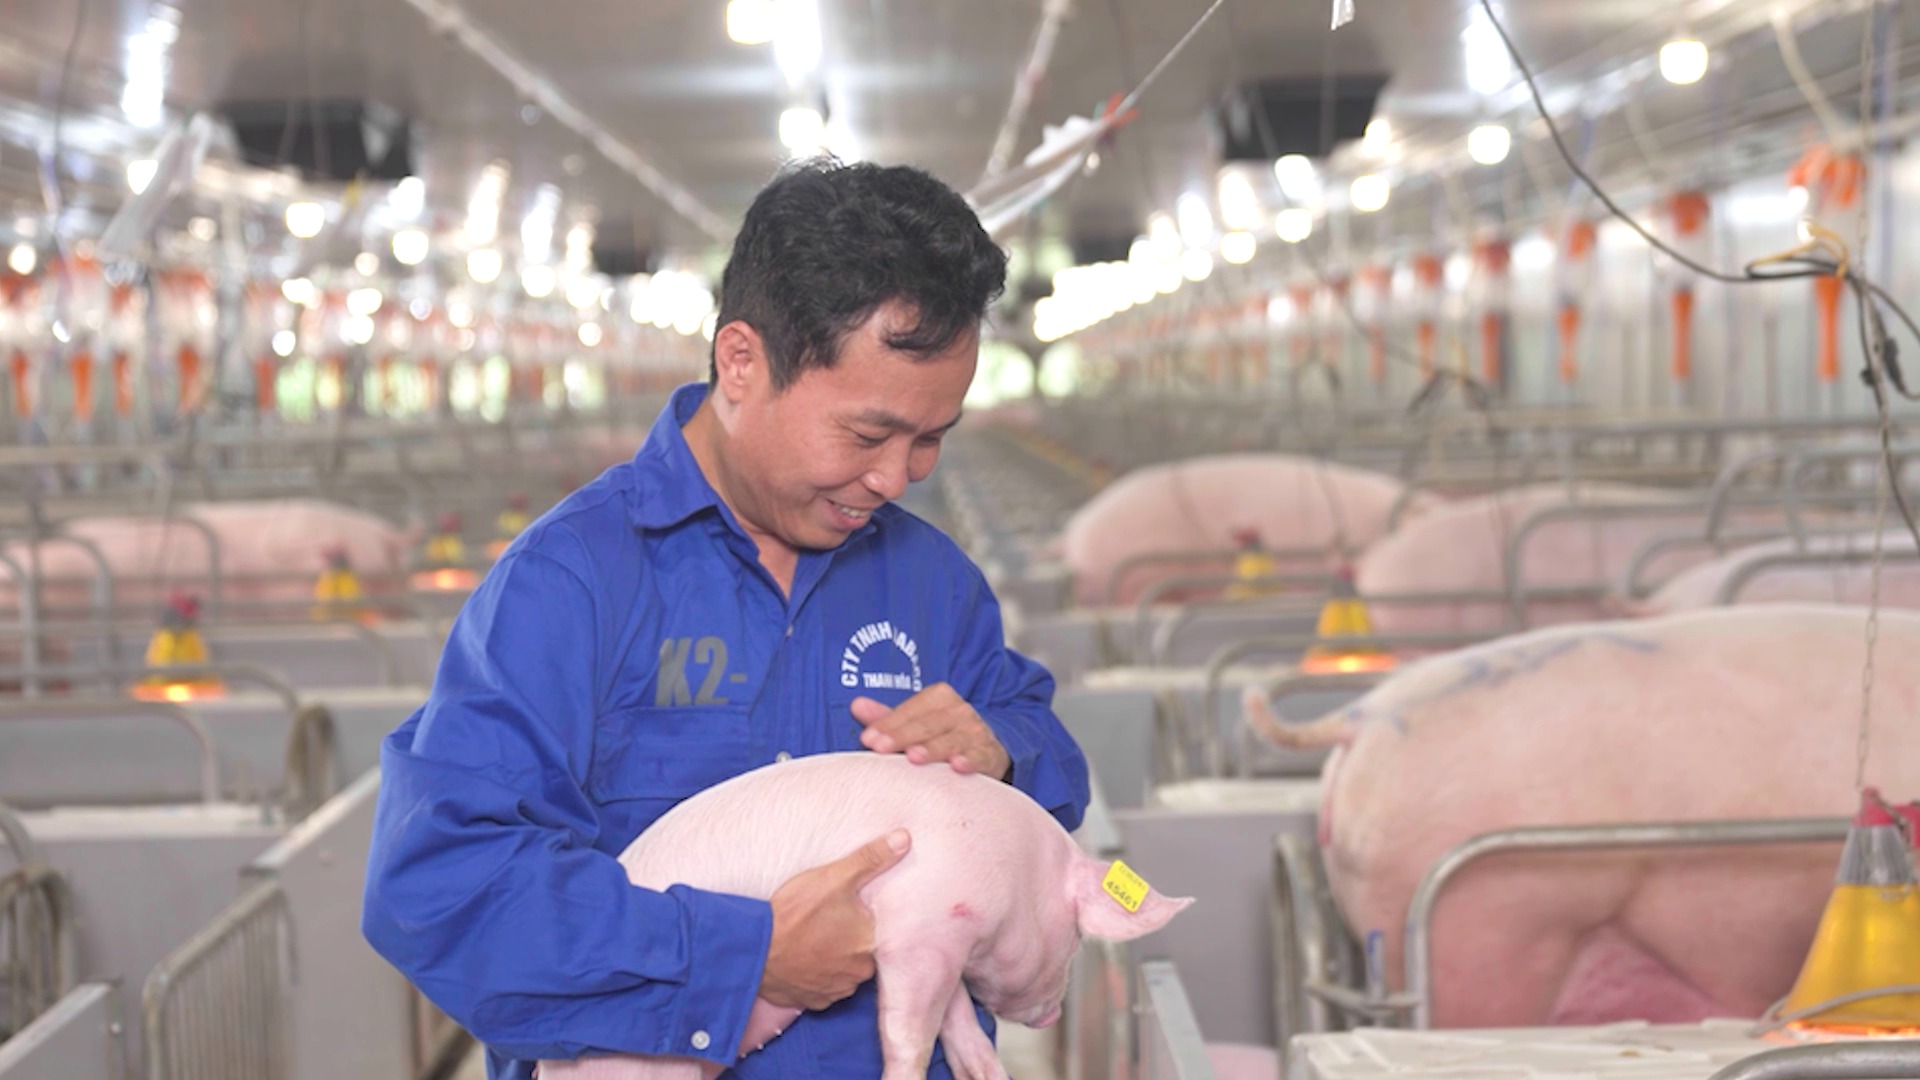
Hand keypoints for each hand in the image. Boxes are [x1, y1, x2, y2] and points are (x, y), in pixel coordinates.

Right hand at [759, 830, 909, 1010]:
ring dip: (835, 958)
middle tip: (830, 921)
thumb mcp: (834, 878)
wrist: (753, 951)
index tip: (854, 910)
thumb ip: (871, 859)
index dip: (868, 919)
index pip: (883, 931)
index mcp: (870, 943)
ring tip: (814, 938)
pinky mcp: (813, 1001)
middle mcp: (858, 973)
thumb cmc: (794, 914)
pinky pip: (824, 986)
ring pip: (845, 970)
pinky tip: (803, 957)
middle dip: (851, 939)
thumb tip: (904, 839)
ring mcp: (835, 990)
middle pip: (864, 952)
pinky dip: (817, 974)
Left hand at [852, 683, 1011, 779]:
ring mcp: (975, 732)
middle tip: (880, 748)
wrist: (988, 747)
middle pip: (926, 725)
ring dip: (932, 749)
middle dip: (902, 736)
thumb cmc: (944, 734)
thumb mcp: (917, 722)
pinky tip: (957, 765)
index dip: (888, 724)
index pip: (909, 710)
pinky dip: (970, 760)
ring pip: (950, 740)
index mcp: (939, 697)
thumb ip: (888, 717)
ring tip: (913, 757)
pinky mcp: (989, 754)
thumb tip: (856, 705)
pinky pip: (979, 756)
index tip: (868, 739)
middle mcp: (958, 711)